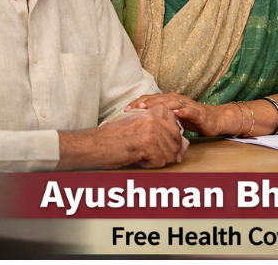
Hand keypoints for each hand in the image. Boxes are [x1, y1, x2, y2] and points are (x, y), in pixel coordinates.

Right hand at [58, 104, 186, 170]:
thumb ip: (162, 132)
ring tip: (138, 154)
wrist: (93, 145)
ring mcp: (152, 129)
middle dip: (165, 153)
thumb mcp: (140, 128)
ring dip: (155, 160)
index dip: (170, 141)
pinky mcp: (148, 143)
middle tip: (146, 153)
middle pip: (176, 142)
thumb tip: (184, 146)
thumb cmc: (114, 139)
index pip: (177, 127)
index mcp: (153, 111)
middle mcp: (155, 118)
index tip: (156, 145)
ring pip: (170, 154)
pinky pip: (160, 162)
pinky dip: (149, 165)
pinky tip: (135, 158)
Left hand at [127, 92, 230, 136]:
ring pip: (170, 102)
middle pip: (157, 99)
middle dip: (144, 103)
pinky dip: (182, 111)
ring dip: (159, 105)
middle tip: (132, 108)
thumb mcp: (171, 120)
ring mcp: (186, 104)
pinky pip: (188, 110)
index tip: (125, 110)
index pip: (150, 100)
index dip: (138, 103)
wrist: (214, 119)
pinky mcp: (197, 111)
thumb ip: (159, 120)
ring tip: (148, 108)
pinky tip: (175, 113)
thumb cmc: (191, 120)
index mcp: (168, 101)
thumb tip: (139, 127)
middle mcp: (176, 99)